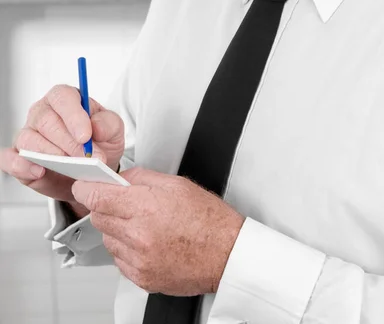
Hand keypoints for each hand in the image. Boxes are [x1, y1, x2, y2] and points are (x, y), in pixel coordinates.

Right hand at [0, 84, 124, 209]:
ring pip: (30, 140)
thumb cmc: (100, 144)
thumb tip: (97, 127)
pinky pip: (10, 158)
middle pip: (47, 121)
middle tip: (86, 158)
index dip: (73, 115)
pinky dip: (21, 165)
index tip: (86, 136)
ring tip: (69, 167)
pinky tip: (39, 171)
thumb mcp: (114, 131)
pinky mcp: (19, 157)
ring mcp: (29, 134)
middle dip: (68, 143)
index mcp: (66, 100)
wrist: (92, 171)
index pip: (63, 97)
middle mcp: (44, 113)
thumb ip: (109, 124)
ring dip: (50, 155)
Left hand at [71, 167, 244, 295]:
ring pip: (107, 239)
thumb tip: (120, 178)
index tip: (83, 186)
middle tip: (125, 203)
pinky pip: (119, 260)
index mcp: (146, 207)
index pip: (97, 197)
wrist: (227, 254)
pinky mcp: (142, 278)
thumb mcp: (176, 184)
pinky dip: (126, 249)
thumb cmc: (209, 220)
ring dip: (116, 228)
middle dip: (105, 206)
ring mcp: (139, 260)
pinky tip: (147, 241)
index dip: (86, 189)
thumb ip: (142, 177)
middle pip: (98, 217)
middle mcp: (138, 235)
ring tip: (142, 224)